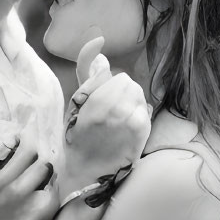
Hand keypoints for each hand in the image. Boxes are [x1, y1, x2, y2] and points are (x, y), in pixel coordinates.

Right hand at [59, 36, 150, 199]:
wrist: (88, 171)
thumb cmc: (77, 136)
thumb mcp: (75, 103)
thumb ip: (89, 74)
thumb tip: (101, 48)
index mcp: (97, 102)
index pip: (118, 77)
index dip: (108, 86)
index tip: (100, 98)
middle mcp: (118, 111)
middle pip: (131, 84)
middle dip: (121, 92)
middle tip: (108, 109)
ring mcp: (133, 123)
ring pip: (139, 96)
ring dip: (130, 102)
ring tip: (117, 118)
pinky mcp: (143, 133)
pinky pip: (145, 109)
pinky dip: (137, 114)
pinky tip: (125, 126)